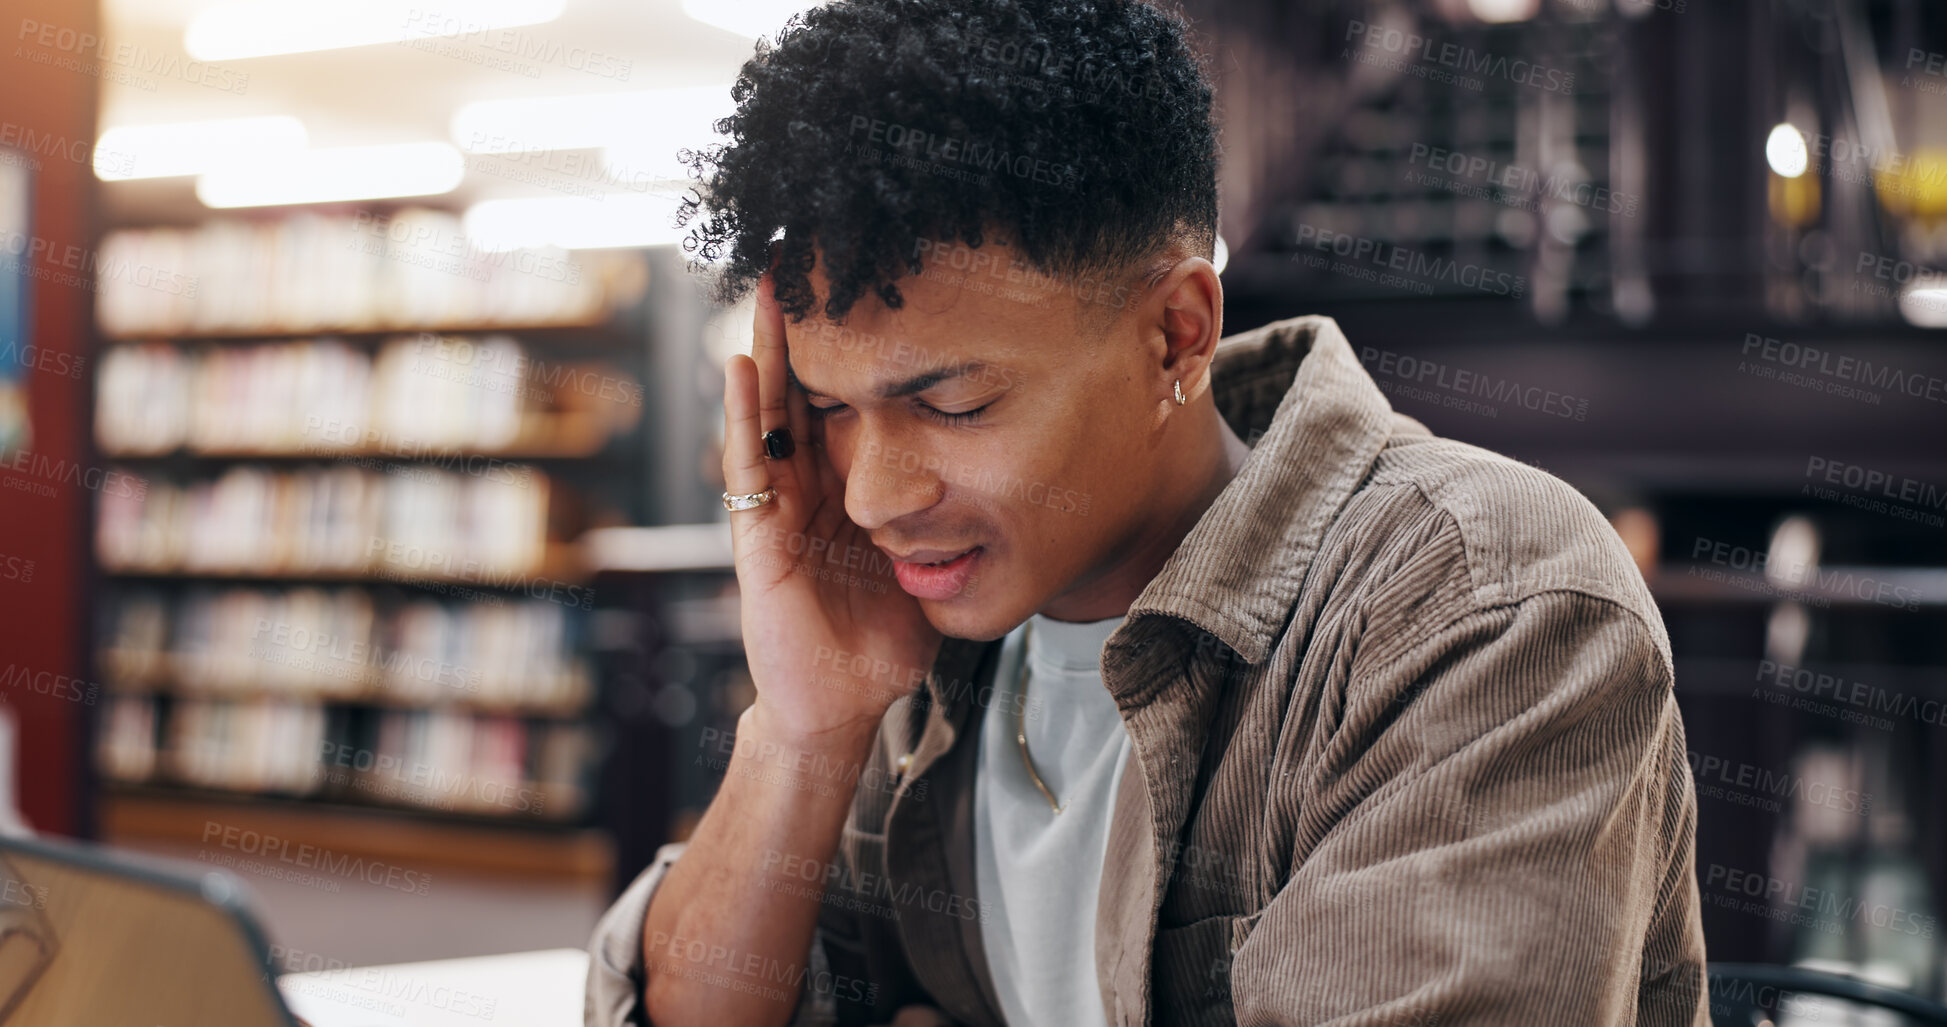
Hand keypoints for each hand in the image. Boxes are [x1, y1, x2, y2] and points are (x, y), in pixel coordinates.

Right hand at [722, 274, 942, 745]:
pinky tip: (742, 368)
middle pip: (806, 391)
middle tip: (808, 255)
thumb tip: (1034, 486)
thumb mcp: (933, 565)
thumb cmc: (884, 641)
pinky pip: (749, 469)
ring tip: (772, 288)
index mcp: (848, 489)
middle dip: (807, 329)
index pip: (849, 402)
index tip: (868, 286)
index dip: (856, 347)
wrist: (845, 706)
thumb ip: (960, 524)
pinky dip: (745, 417)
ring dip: (769, 351)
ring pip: (771, 414)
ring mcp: (777, 509)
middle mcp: (808, 488)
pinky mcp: (757, 539)